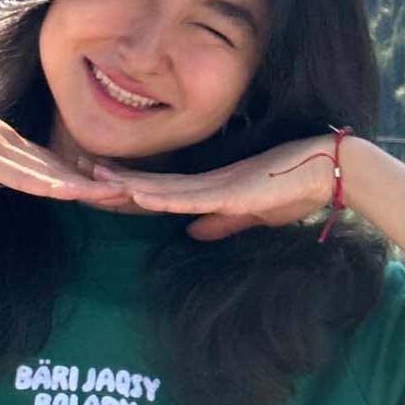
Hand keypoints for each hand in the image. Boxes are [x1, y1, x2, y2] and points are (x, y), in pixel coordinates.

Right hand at [0, 80, 130, 204]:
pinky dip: (49, 185)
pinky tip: (71, 194)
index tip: (102, 186)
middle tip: (128, 192)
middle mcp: (6, 138)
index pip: (46, 160)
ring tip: (115, 195)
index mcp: (0, 137)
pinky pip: (21, 175)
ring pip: (49, 170)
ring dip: (83, 185)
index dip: (75, 175)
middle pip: (57, 164)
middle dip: (93, 180)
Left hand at [90, 136, 339, 239]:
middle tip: (79, 174)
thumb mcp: (250, 215)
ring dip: (129, 185)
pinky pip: (188, 197)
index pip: (161, 193)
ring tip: (95, 179)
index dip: (129, 190)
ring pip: (162, 188)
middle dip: (116, 184)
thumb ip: (220, 223)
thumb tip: (191, 233)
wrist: (326, 172)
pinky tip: (138, 194)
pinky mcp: (230, 192)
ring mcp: (216, 186)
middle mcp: (206, 184)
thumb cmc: (294, 191)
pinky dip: (162, 197)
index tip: (99, 185)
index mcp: (209, 189)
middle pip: (153, 187)